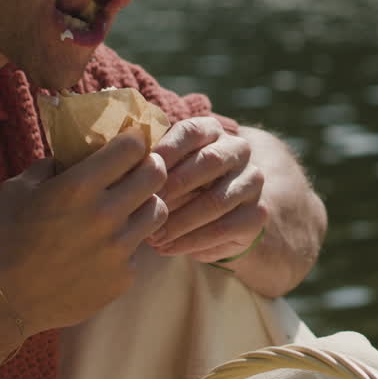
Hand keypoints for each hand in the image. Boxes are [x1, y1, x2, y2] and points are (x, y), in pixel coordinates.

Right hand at [0, 129, 166, 334]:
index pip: (133, 147)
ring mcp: (119, 248)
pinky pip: (138, 249)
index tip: (131, 142)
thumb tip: (77, 153)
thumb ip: (53, 165)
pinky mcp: (123, 276)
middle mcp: (106, 214)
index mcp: (80, 186)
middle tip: (138, 170)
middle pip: (156, 175)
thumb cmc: (6, 238)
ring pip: (157, 211)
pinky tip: (105, 247)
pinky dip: (127, 243)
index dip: (135, 140)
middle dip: (150, 167)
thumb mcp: (19, 188)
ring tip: (128, 207)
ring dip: (146, 204)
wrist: (5, 300)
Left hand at [148, 117, 268, 262]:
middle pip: (209, 162)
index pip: (191, 131)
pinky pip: (225, 228)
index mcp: (212, 130)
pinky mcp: (258, 213)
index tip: (138, 175)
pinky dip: (192, 241)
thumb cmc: (179, 186)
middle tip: (145, 208)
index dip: (165, 152)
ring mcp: (252, 181)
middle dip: (174, 186)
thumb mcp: (166, 169)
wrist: (219, 215)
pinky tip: (168, 248)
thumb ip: (150, 164)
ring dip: (180, 221)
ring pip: (217, 200)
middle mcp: (238, 150)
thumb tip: (119, 168)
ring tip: (153, 237)